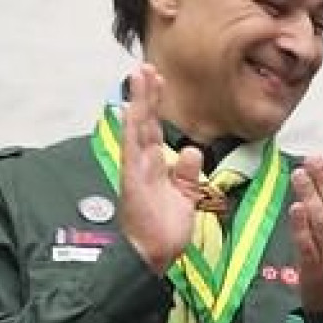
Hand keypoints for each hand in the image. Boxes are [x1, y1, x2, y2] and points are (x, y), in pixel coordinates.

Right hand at [117, 64, 200, 273]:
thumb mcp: (185, 196)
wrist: (153, 255)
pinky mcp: (133, 182)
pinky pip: (133, 151)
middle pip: (143, 122)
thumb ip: (186, 173)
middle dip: (145, 95)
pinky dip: (132, 131)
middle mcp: (141, 164)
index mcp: (153, 167)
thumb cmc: (165, 229)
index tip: (159, 80)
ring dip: (138, 102)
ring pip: (136, 129)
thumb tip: (191, 151)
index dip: (155, 105)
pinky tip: (132, 111)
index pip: (154, 129)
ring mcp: (135, 171)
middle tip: (146, 67)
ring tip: (140, 76)